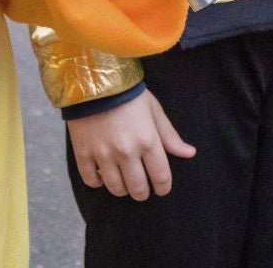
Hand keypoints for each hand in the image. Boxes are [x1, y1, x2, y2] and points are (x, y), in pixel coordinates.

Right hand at [68, 90, 194, 199]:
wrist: (95, 80)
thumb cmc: (129, 95)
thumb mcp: (154, 111)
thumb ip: (170, 136)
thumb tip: (189, 153)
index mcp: (148, 141)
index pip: (161, 178)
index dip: (163, 188)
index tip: (161, 188)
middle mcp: (126, 151)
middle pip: (138, 189)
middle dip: (143, 193)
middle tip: (142, 188)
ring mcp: (103, 154)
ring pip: (115, 188)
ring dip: (122, 189)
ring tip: (123, 180)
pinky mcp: (83, 153)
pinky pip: (91, 180)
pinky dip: (97, 182)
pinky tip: (102, 174)